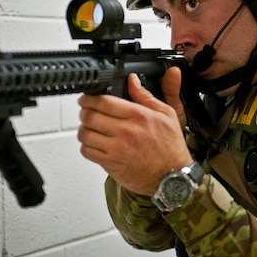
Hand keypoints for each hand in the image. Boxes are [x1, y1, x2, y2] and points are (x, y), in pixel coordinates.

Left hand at [77, 66, 192, 195]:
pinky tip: (94, 143)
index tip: (88, 98)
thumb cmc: (170, 147)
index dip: (90, 98)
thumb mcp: (166, 114)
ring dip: (84, 129)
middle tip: (87, 111)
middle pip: (90, 116)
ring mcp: (117, 149)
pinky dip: (86, 146)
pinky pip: (87, 152)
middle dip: (84, 111)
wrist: (172, 177)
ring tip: (90, 128)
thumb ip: (145, 96)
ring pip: (85, 134)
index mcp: (139, 116)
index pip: (104, 102)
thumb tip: (132, 80)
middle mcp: (126, 131)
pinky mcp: (111, 164)